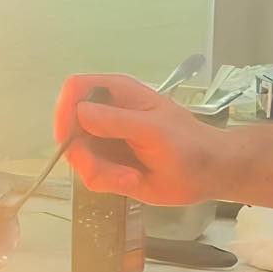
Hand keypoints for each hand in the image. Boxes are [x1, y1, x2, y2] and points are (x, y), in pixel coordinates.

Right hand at [54, 73, 228, 205]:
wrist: (208, 173)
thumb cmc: (188, 145)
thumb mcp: (154, 130)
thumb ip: (116, 121)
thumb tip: (79, 113)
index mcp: (117, 92)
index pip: (74, 89)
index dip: (65, 111)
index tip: (69, 139)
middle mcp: (104, 113)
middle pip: (69, 127)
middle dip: (85, 154)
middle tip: (111, 171)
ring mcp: (104, 139)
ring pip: (77, 155)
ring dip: (101, 172)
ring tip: (131, 178)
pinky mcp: (108, 163)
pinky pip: (90, 174)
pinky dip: (108, 182)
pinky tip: (133, 181)